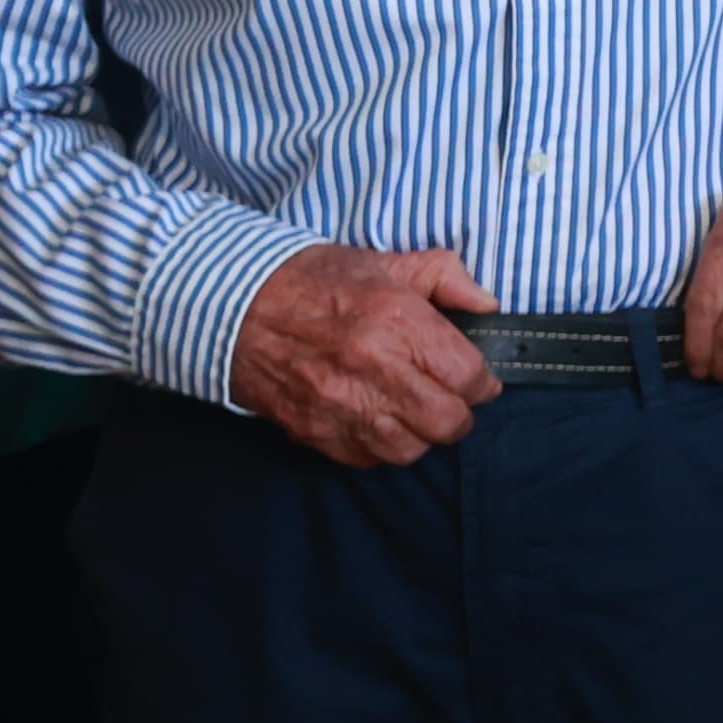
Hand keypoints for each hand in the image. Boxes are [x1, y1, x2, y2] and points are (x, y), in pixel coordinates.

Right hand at [230, 242, 506, 463]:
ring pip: (409, 449)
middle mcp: (373, 369)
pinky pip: (367, 458)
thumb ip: (446, 279)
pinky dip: (382, 447)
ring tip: (418, 414)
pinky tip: (381, 422)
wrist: (235, 305)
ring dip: (423, 435)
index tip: (480, 380)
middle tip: (455, 401)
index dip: (483, 382)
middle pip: (446, 421)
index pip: (467, 375)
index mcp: (398, 322)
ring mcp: (340, 406)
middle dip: (460, 414)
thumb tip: (487, 306)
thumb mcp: (388, 263)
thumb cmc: (317, 281)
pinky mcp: (313, 430)